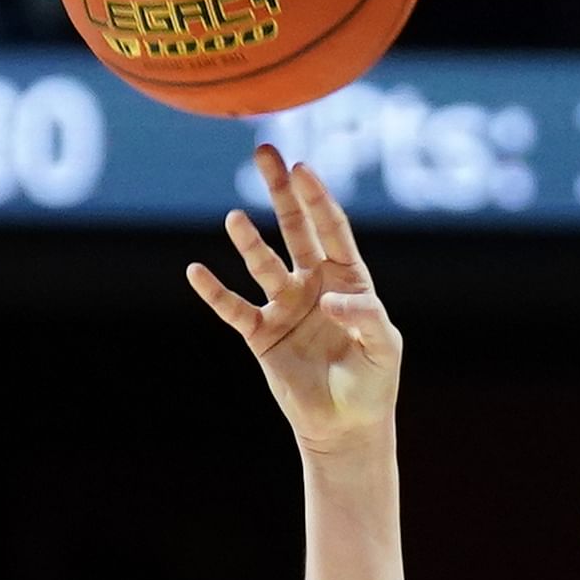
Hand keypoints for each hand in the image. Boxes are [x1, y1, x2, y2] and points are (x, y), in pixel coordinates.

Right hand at [188, 148, 400, 459]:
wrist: (346, 426)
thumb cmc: (373, 384)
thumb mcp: (383, 348)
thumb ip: (366, 316)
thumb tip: (330, 298)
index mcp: (349, 279)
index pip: (331, 229)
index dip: (317, 198)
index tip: (302, 168)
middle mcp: (314, 283)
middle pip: (295, 228)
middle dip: (281, 192)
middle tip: (266, 153)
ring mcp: (285, 306)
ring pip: (263, 264)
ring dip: (249, 242)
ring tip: (235, 219)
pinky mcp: (262, 334)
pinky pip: (234, 308)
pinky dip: (215, 292)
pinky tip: (197, 271)